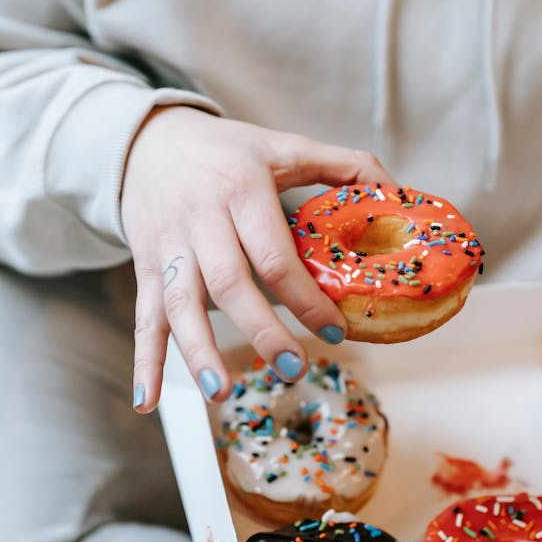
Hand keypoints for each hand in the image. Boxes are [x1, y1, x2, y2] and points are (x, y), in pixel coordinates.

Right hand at [122, 106, 394, 411]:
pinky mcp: (144, 265)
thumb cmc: (227, 151)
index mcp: (242, 189)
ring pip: (179, 304)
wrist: (150, 141)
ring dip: (198, 350)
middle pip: (228, 282)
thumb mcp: (283, 146)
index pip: (274, 252)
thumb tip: (397, 192)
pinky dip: (145, 361)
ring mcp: (168, 246)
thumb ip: (342, 165)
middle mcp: (200, 218)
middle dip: (261, 329)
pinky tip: (150, 400)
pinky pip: (143, 317)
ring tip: (221, 391)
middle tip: (294, 367)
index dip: (306, 295)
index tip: (336, 330)